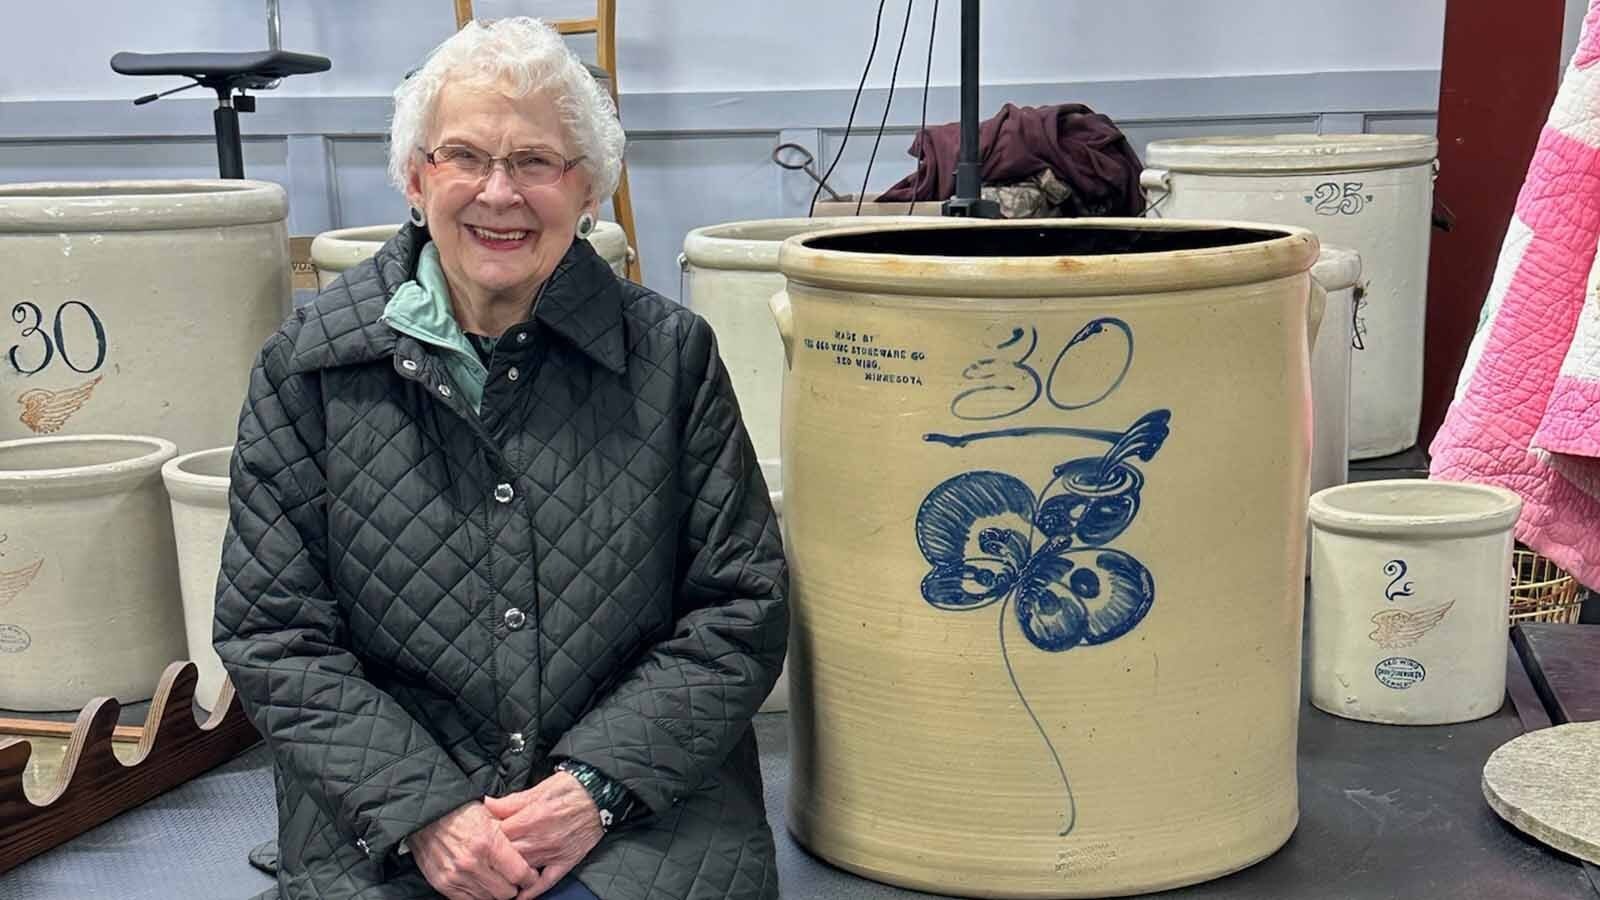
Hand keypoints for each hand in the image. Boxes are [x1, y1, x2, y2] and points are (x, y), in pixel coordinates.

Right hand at [409, 800, 536, 899]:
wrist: (427, 816)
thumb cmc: (462, 812)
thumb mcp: (491, 816)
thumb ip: (510, 836)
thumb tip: (531, 852)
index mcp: (488, 843)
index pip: (519, 874)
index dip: (529, 877)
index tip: (530, 876)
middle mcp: (472, 863)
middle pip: (506, 892)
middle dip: (513, 886)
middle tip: (513, 878)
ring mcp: (456, 876)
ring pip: (489, 899)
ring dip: (495, 892)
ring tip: (496, 880)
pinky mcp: (444, 884)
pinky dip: (478, 895)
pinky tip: (481, 884)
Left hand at [482, 772, 604, 898]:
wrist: (601, 794)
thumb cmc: (570, 788)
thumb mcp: (538, 788)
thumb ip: (511, 801)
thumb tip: (487, 804)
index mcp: (530, 818)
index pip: (497, 834)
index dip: (487, 834)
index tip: (481, 834)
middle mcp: (540, 839)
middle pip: (507, 854)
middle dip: (495, 854)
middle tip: (487, 853)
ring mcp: (553, 853)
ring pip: (522, 869)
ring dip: (508, 872)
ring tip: (496, 873)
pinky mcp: (565, 862)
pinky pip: (546, 882)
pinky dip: (532, 891)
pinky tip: (519, 896)